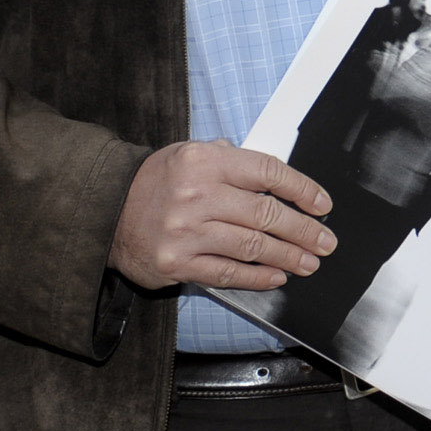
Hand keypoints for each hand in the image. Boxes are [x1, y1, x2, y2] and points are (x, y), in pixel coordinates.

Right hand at [111, 140, 333, 290]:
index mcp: (204, 161)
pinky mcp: (177, 263)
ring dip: (288, 256)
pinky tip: (277, 277)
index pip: (267, 172)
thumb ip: (230, 159)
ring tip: (309, 262)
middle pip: (266, 213)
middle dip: (304, 230)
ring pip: (252, 246)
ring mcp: (186, 231)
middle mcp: (196, 194)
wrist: (105, 211)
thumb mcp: (189, 154)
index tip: (322, 205)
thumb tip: (276, 176)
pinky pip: (227, 272)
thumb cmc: (157, 182)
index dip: (302, 189)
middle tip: (326, 242)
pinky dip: (257, 276)